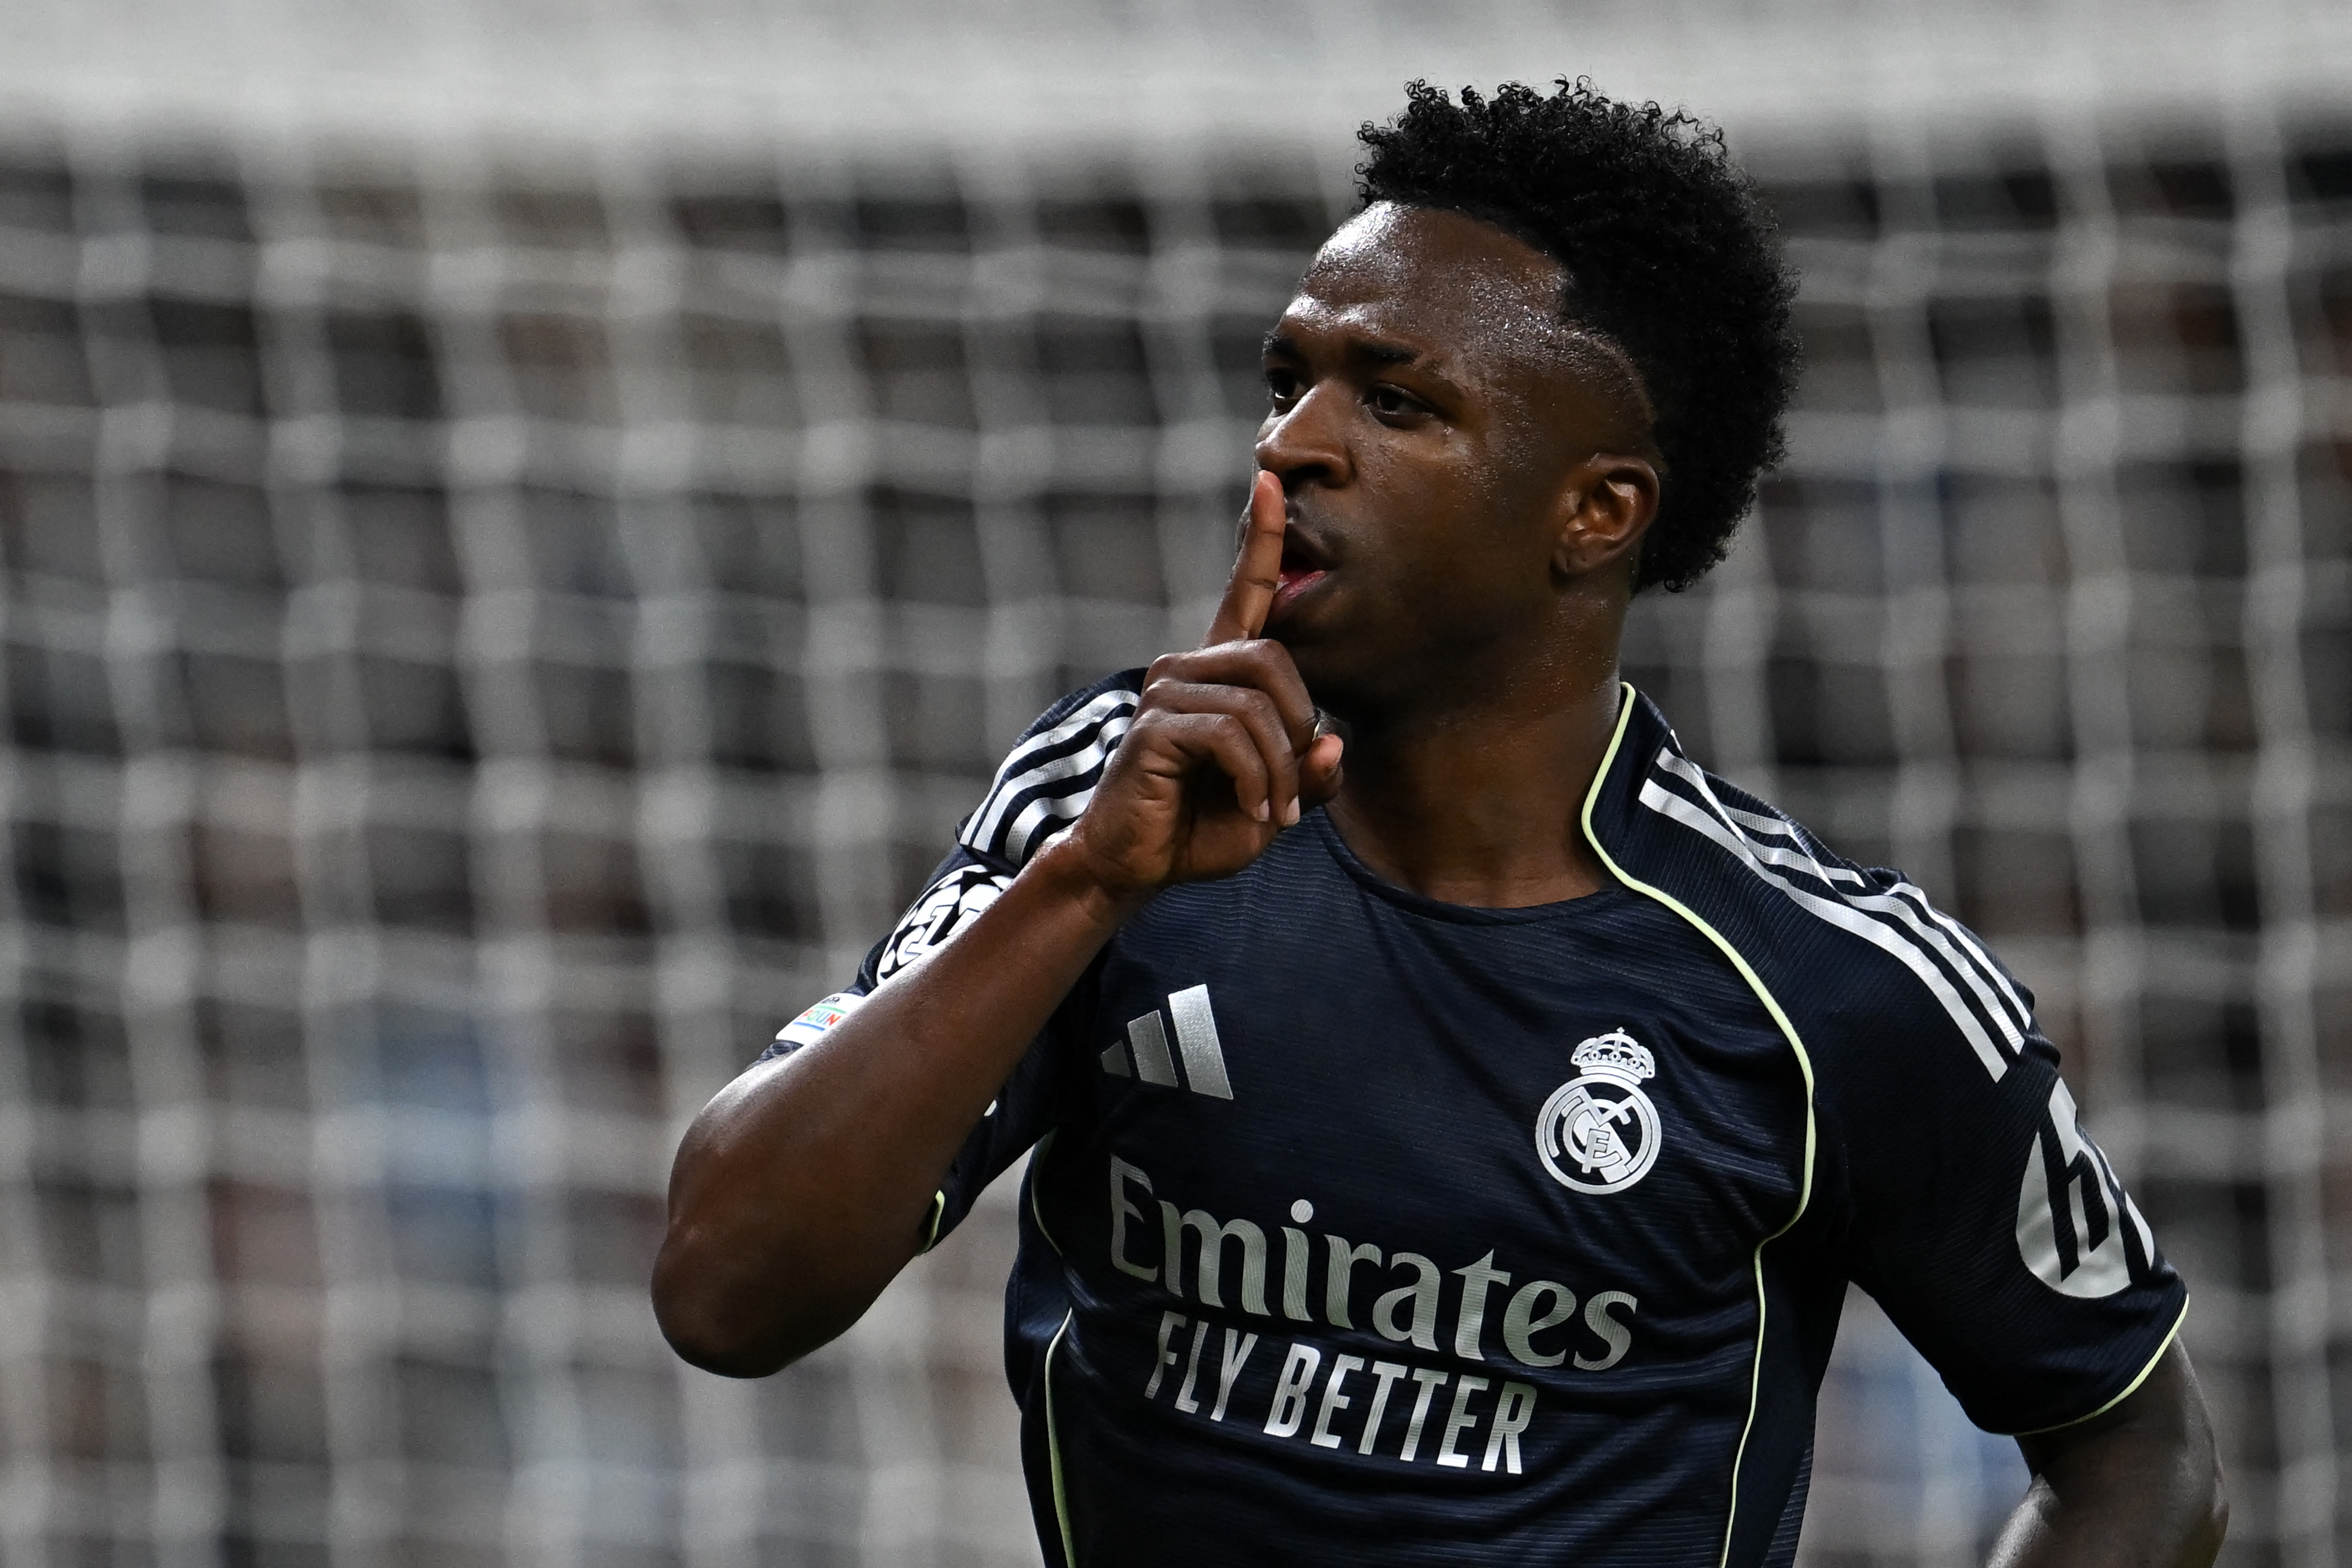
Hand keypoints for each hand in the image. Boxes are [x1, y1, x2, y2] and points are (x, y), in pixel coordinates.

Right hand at [1055, 472, 1346, 901]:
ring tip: (1270, 811)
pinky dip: (1257, 779)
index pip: (1245, 591)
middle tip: (1291, 791)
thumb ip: (1309, 773)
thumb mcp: (1274, 802)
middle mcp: (1187, 667)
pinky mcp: (1154, 725)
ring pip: (1257, 704)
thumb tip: (1332, 743)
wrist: (1137, 865)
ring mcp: (1166, 692)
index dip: (1260, 538)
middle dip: (1298, 728)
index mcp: (1218, 672)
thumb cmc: (1201, 827)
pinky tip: (1252, 810)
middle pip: (1274, 658)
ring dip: (1279, 767)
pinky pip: (1232, 735)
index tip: (1269, 481)